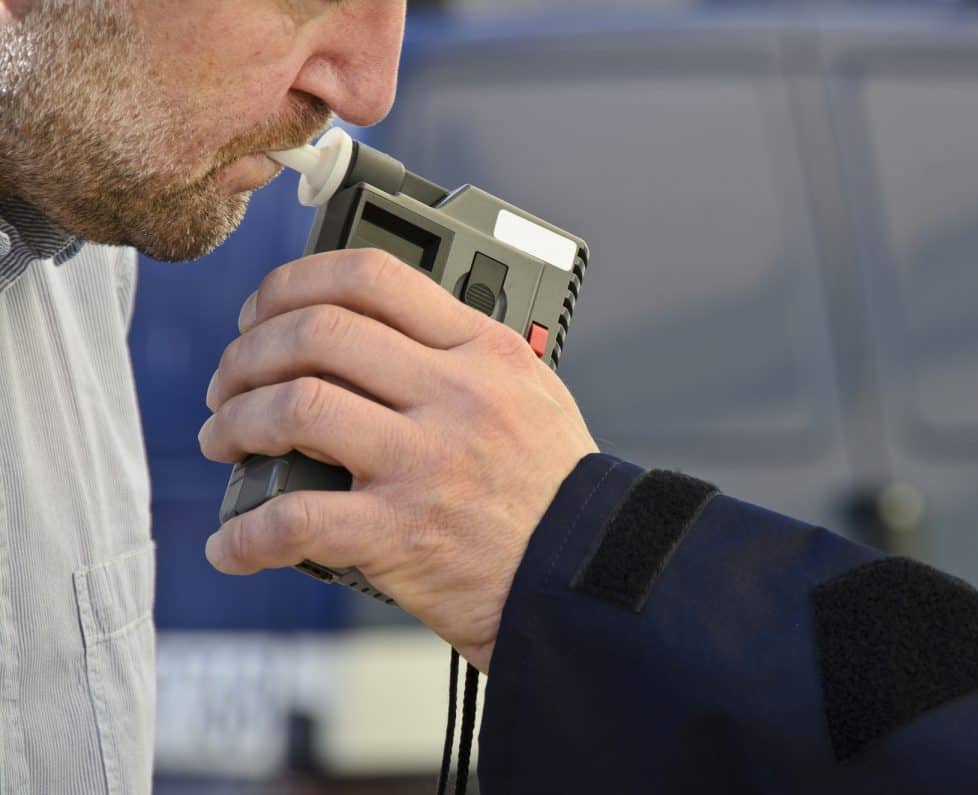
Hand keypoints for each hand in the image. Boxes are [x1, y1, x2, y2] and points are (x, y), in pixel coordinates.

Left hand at [199, 248, 598, 671]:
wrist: (583, 573)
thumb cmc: (553, 487)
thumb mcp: (528, 392)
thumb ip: (460, 354)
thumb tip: (372, 332)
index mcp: (482, 352)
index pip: (374, 278)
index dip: (296, 282)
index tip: (265, 310)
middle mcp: (453, 396)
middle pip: (317, 333)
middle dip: (249, 352)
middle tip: (231, 381)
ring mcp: (425, 462)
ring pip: (295, 408)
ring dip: (235, 422)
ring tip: (226, 439)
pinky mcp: (401, 532)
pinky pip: (295, 521)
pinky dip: (247, 534)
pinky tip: (233, 544)